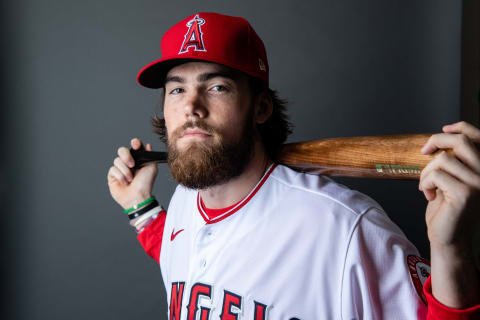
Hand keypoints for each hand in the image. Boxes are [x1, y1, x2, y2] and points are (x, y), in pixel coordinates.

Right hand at [107, 138, 157, 209]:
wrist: (138, 197)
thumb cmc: (146, 184)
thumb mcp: (152, 168)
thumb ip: (149, 156)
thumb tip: (147, 145)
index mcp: (138, 159)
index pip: (134, 146)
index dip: (134, 143)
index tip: (136, 144)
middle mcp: (128, 163)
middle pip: (122, 150)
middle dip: (126, 156)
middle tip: (132, 165)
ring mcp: (120, 169)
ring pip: (117, 160)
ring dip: (125, 170)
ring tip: (131, 179)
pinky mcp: (112, 176)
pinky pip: (113, 169)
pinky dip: (120, 176)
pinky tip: (125, 182)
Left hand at [419, 121, 479, 247]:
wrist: (448, 237)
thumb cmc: (446, 207)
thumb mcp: (452, 178)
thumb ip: (455, 161)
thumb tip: (445, 134)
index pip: (478, 137)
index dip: (460, 127)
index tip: (444, 128)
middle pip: (460, 141)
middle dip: (436, 141)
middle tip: (423, 152)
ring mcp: (479, 183)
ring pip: (443, 159)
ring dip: (427, 171)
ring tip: (426, 186)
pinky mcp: (465, 194)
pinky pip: (435, 175)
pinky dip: (424, 183)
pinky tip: (428, 195)